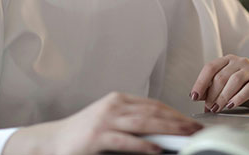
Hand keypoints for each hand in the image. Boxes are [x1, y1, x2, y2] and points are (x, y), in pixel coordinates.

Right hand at [3, 92, 201, 154]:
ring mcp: (105, 119)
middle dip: (178, 120)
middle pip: (153, 111)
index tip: (191, 122)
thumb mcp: (110, 123)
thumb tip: (160, 134)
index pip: (154, 104)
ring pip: (144, 122)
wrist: (51, 141)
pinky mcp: (97, 136)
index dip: (175, 113)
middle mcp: (114, 105)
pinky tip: (157, 149)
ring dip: (169, 130)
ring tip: (186, 136)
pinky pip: (126, 140)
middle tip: (197, 129)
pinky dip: (144, 144)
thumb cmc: (82, 135)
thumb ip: (132, 124)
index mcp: (119, 100)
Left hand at [189, 54, 248, 112]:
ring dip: (223, 96)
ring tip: (217, 108)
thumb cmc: (244, 89)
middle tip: (209, 107)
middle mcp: (239, 61)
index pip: (210, 68)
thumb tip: (197, 96)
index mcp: (227, 60)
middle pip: (221, 76)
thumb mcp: (226, 89)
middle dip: (212, 94)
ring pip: (234, 80)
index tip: (194, 96)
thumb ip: (212, 90)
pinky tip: (231, 105)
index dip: (200, 82)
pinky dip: (239, 97)